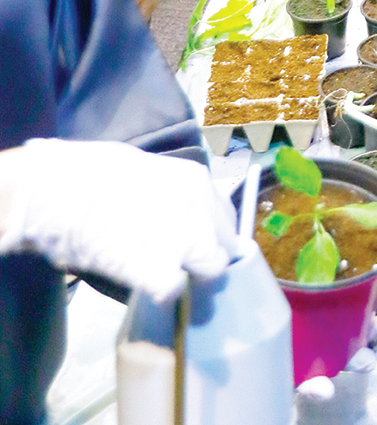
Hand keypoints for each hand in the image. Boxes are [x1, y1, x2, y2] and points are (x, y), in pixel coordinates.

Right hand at [0, 140, 236, 300]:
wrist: (58, 190)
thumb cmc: (91, 175)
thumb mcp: (148, 175)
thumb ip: (172, 196)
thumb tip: (173, 216)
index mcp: (198, 182)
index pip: (225, 218)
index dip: (210, 237)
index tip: (194, 247)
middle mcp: (202, 209)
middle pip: (224, 247)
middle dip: (206, 261)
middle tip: (179, 268)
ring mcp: (186, 241)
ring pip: (212, 271)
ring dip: (192, 280)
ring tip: (164, 280)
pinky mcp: (161, 270)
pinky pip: (175, 290)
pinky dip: (161, 294)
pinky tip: (142, 285)